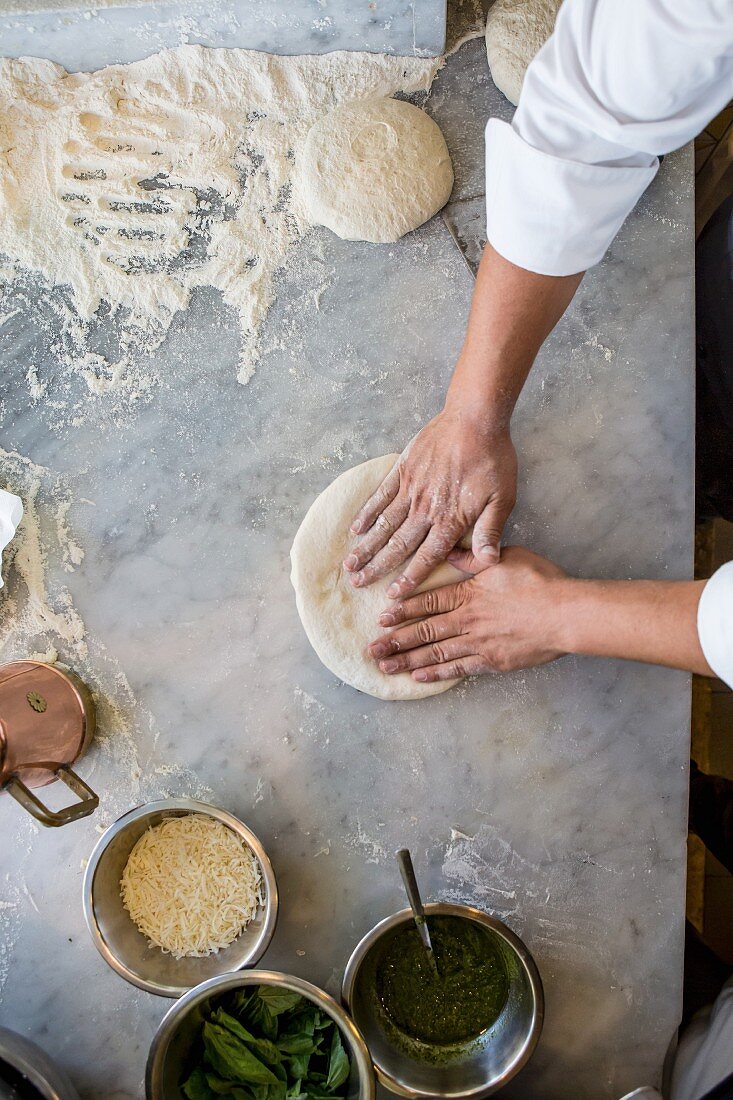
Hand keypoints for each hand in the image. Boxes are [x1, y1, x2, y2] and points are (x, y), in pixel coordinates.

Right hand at [342, 407, 517, 599]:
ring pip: (384, 524)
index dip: (410, 578)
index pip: (427, 557)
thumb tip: (486, 563)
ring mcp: (411, 489)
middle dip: (377, 568)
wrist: (475, 418)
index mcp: (450, 520)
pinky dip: (367, 513)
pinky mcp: (403, 469)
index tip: (392, 596)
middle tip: (357, 585)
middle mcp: (426, 509)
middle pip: (398, 545)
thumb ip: (490, 532)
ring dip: (366, 546)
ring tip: (349, 565)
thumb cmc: (493, 459)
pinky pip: (381, 496)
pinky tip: (355, 528)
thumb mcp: (503, 499)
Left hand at [367, 546, 566, 681]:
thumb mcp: (506, 558)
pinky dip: (436, 674)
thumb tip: (452, 550)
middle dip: (395, 640)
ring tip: (385, 666)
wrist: (566, 615)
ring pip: (435, 653)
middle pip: (423, 631)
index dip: (402, 609)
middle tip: (371, 648)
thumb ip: (475, 558)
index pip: (427, 602)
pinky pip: (458, 669)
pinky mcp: (492, 662)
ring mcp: (478, 643)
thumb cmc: (540, 582)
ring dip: (408, 660)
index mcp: (468, 593)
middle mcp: (467, 620)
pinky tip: (418, 677)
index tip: (382, 616)